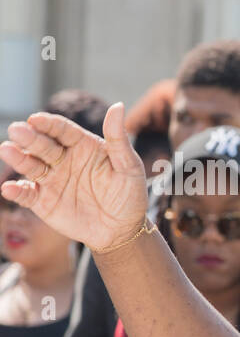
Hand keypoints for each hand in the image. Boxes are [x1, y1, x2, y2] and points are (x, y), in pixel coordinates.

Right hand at [0, 103, 146, 253]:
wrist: (123, 230)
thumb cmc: (129, 195)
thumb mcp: (129, 167)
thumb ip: (119, 139)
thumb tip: (118, 106)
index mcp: (83, 146)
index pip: (63, 130)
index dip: (49, 124)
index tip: (36, 119)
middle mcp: (63, 159)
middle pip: (43, 144)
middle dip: (29, 137)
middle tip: (17, 130)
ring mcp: (51, 179)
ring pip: (31, 165)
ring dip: (18, 158)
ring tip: (7, 150)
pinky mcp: (43, 201)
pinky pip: (27, 195)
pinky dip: (16, 191)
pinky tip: (9, 188)